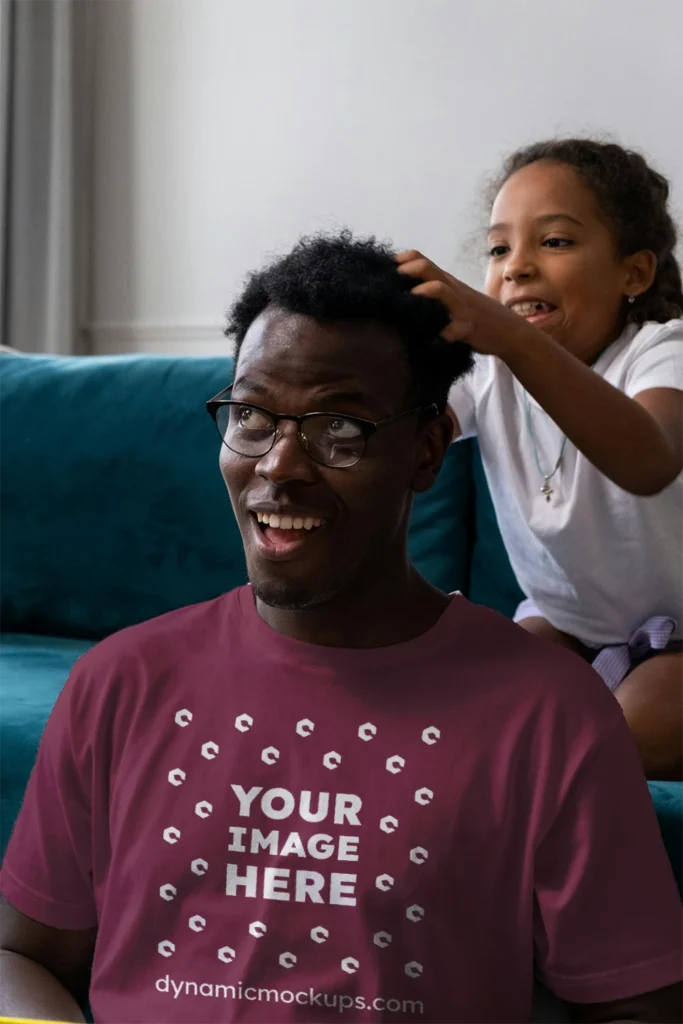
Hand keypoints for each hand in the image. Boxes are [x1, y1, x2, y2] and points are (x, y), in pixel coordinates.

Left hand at [395, 250, 533, 358]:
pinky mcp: (467, 328)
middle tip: (390, 280)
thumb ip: (433, 293)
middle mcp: (452, 290)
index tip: (383, 268)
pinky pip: (454, 329)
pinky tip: (430, 341)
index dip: (402, 260)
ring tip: (410, 299)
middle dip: (408, 270)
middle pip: (428, 268)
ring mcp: (460, 307)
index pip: (421, 260)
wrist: (508, 330)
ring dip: (423, 292)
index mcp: (446, 282)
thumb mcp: (454, 298)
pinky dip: (441, 335)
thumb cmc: (475, 315)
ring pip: (441, 290)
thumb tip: (400, 295)